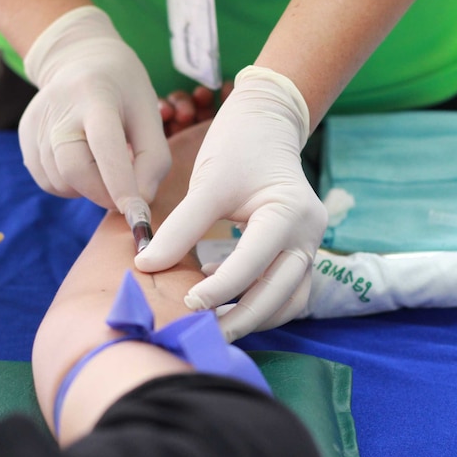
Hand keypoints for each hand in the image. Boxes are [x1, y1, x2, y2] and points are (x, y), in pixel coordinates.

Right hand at [19, 6, 170, 210]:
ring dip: (88, 188)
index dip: (120, 182)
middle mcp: (59, 108)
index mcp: (96, 95)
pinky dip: (71, 185)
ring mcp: (36, 123)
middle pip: (74, 169)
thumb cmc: (124, 91)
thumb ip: (154, 159)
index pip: (105, 144)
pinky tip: (83, 161)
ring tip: (103, 163)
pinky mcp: (25, 137)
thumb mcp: (150, 114)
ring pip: (61, 181)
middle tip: (125, 195)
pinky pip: (48, 181)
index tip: (137, 212)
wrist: (80, 60)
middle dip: (104, 193)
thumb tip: (141, 201)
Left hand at [136, 66, 327, 341]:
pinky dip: (261, 304)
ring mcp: (310, 246)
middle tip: (201, 333)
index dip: (220, 289)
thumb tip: (146, 265)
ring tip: (213, 327)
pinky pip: (286, 292)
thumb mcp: (208, 183)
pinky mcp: (300, 252)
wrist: (267, 123)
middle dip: (241, 318)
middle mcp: (309, 235)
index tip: (186, 302)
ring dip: (254, 318)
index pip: (254, 263)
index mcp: (291, 214)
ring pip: (289, 301)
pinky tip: (226, 301)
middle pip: (280, 294)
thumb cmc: (238, 146)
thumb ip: (180, 227)